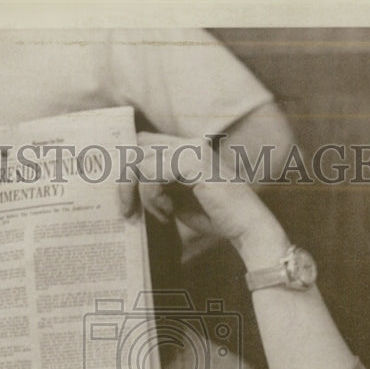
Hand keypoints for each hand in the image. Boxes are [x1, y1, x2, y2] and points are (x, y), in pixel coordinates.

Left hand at [134, 133, 289, 266]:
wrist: (247, 226)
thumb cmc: (214, 216)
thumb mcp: (176, 198)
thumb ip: (155, 185)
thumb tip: (124, 184)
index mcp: (185, 148)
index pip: (142, 142)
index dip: (126, 165)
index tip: (122, 195)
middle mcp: (188, 143)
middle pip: (136, 147)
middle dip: (124, 181)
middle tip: (127, 210)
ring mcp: (192, 150)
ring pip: (140, 161)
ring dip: (141, 194)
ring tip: (158, 214)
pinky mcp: (195, 162)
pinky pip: (153, 174)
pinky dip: (154, 197)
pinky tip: (168, 212)